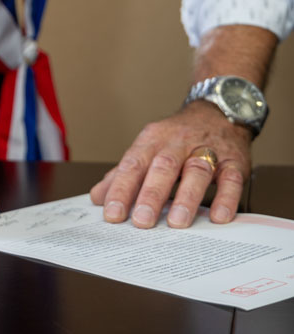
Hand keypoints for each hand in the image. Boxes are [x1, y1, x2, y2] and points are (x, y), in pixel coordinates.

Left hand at [89, 102, 251, 228]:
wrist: (217, 110)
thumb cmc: (178, 136)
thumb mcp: (149, 147)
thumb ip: (124, 174)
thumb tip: (98, 197)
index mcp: (153, 140)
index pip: (133, 164)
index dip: (121, 188)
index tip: (112, 213)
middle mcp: (178, 143)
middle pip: (163, 166)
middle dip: (151, 194)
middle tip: (142, 220)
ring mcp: (207, 150)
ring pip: (197, 171)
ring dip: (187, 197)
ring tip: (178, 223)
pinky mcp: (233, 161)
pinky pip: (231, 178)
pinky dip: (226, 197)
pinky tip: (218, 217)